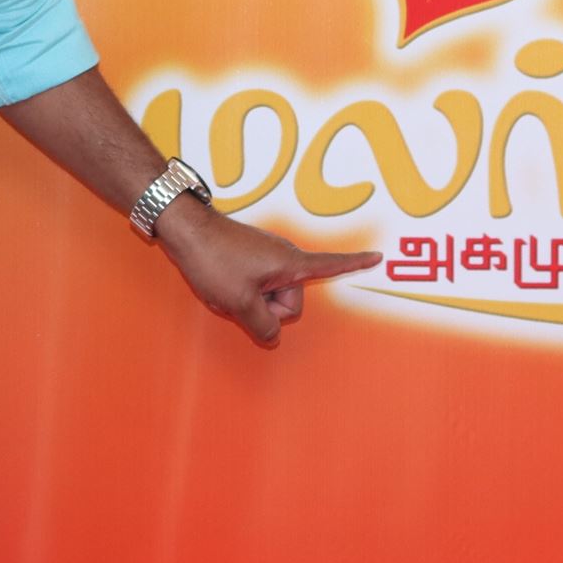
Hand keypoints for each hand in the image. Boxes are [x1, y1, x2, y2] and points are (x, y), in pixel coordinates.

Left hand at [153, 197, 379, 345]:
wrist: (183, 228)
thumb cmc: (213, 260)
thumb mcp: (239, 302)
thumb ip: (262, 325)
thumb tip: (272, 334)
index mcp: (291, 264)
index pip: (331, 265)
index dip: (355, 264)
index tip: (378, 256)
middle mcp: (284, 257)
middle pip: (289, 302)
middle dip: (265, 308)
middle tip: (239, 294)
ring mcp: (265, 256)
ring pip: (268, 297)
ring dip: (247, 301)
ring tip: (224, 286)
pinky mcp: (248, 257)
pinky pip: (253, 286)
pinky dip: (240, 292)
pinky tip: (220, 283)